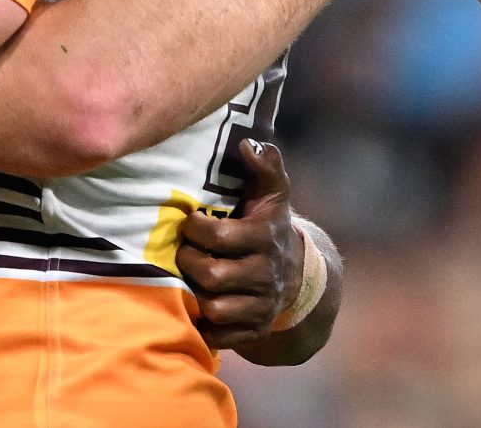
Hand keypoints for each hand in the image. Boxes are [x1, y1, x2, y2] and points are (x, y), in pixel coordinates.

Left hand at [180, 138, 295, 349]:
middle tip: (183, 250)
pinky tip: (196, 305)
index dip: (194, 228)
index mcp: (265, 237)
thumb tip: (248, 143)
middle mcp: (266, 275)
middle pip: (210, 275)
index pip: (217, 235)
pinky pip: (220, 336)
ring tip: (188, 276)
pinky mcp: (255, 330)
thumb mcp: (272, 193)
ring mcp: (262, 306)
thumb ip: (265, 165)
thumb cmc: (268, 224)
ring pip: (214, 307)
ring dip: (193, 293)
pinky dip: (204, 324)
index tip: (190, 220)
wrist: (296, 274)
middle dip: (188, 261)